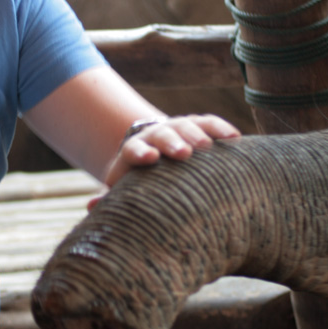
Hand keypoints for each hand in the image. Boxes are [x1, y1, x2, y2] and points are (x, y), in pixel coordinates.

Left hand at [103, 114, 240, 188]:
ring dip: (198, 134)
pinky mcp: (197, 125)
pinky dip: (220, 128)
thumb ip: (111, 197)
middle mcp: (156, 136)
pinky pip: (209, 123)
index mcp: (135, 152)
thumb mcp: (124, 188)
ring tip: (210, 147)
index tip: (150, 158)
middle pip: (162, 134)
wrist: (153, 153)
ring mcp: (177, 128)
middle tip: (184, 152)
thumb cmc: (139, 180)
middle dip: (172, 142)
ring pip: (187, 125)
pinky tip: (234, 139)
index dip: (141, 152)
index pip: (135, 149)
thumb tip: (92, 206)